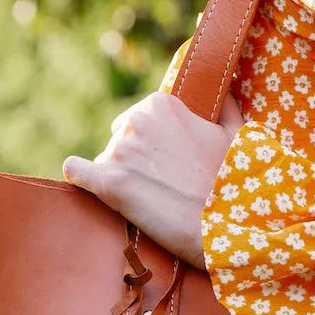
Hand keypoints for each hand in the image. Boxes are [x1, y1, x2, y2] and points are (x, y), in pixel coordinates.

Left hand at [62, 92, 244, 269]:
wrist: (224, 224)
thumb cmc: (235, 180)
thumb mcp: (238, 133)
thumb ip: (225, 105)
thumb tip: (223, 90)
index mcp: (160, 104)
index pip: (141, 118)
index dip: (155, 142)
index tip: (169, 162)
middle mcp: (135, 121)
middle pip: (121, 137)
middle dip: (136, 157)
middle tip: (160, 182)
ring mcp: (119, 152)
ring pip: (107, 159)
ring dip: (121, 175)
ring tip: (149, 197)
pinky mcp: (108, 183)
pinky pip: (77, 170)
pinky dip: (82, 175)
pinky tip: (88, 182)